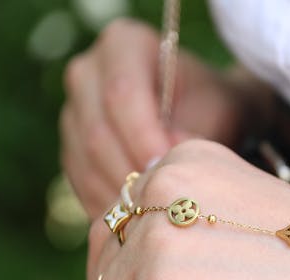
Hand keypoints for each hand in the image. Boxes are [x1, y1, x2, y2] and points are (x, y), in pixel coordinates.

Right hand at [60, 18, 261, 217]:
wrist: (205, 118)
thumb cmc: (215, 108)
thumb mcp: (218, 112)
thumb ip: (193, 133)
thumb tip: (162, 165)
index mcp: (123, 45)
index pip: (121, 94)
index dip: (142, 136)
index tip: (167, 168)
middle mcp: (87, 73)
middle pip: (96, 130)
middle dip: (130, 171)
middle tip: (161, 202)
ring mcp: (72, 112)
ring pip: (84, 161)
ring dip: (117, 195)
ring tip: (152, 217)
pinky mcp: (72, 149)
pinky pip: (80, 182)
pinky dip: (107, 206)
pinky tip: (136, 225)